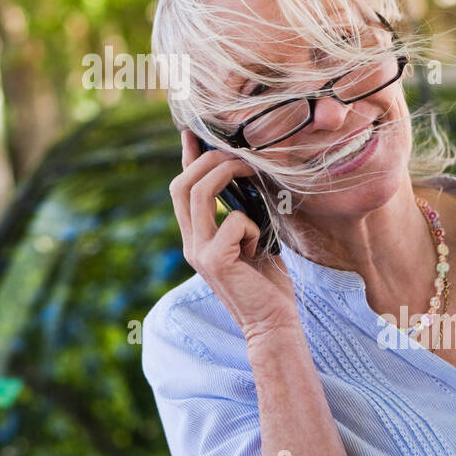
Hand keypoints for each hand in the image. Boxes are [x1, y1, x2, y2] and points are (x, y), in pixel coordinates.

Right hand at [169, 129, 300, 341]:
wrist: (274, 324)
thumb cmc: (268, 282)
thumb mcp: (252, 239)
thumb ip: (240, 214)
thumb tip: (246, 177)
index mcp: (196, 238)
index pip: (182, 189)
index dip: (187, 157)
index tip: (193, 131)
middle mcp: (191, 244)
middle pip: (182, 184)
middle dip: (208, 160)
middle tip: (239, 153)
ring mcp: (199, 253)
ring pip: (199, 193)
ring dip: (226, 174)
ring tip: (251, 170)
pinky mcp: (215, 261)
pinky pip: (231, 220)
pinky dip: (251, 224)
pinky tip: (260, 244)